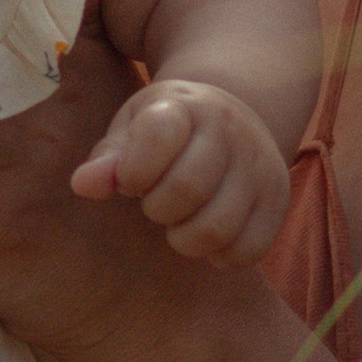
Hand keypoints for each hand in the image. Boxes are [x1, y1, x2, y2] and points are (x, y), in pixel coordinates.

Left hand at [70, 77, 290, 265]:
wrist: (232, 123)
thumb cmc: (167, 133)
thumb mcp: (132, 130)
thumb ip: (108, 158)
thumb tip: (83, 186)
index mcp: (185, 106)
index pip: (157, 137)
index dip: (133, 172)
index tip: (132, 181)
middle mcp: (230, 129)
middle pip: (186, 190)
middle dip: (158, 209)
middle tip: (156, 205)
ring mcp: (259, 165)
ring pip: (217, 228)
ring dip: (185, 239)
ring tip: (180, 223)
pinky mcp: (278, 200)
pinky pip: (248, 250)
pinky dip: (221, 255)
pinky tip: (208, 236)